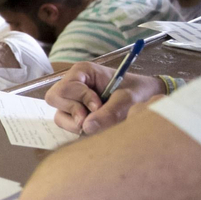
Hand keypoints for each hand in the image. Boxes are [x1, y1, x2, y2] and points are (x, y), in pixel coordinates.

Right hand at [45, 63, 163, 134]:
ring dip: (76, 122)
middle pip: (54, 99)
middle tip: (92, 117)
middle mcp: (73, 83)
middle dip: (74, 111)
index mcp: (82, 72)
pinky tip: (96, 124)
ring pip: (59, 114)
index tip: (98, 106)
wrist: (145, 98)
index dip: (80, 99)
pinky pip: (66, 123)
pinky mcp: (74, 112)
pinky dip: (79, 128)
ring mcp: (72, 99)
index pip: (65, 88)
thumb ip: (110, 112)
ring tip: (98, 122)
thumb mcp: (128, 99)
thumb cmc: (137, 91)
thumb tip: (87, 128)